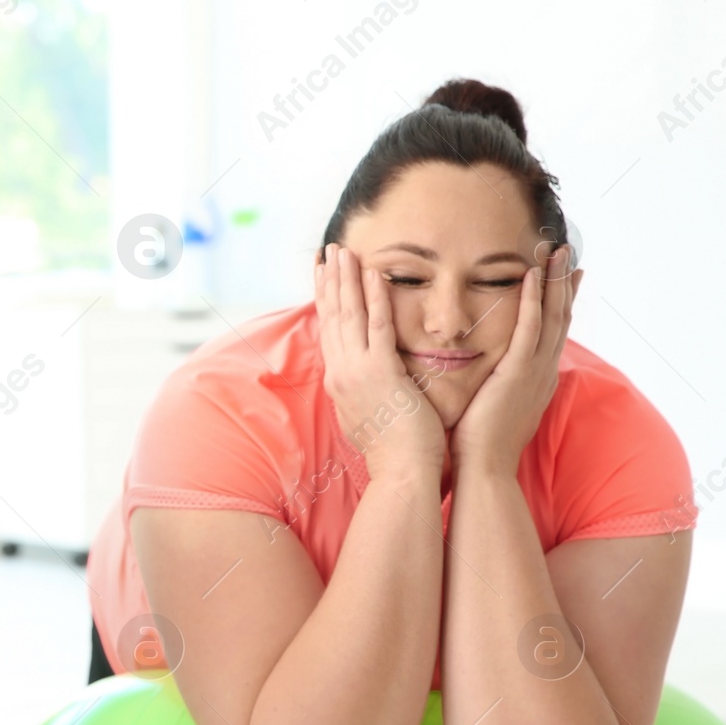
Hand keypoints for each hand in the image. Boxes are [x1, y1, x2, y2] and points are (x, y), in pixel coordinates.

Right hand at [315, 242, 445, 480]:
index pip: (330, 332)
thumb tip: (373, 381)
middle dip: (329, 281)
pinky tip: (373, 273)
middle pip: (332, 318)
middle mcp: (341, 373)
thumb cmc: (396, 451)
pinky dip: (374, 298)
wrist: (402, 474)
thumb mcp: (372, 415)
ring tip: (343, 250)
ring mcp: (357, 372)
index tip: (323, 276)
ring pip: (348, 316)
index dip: (326, 301)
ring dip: (345, 280)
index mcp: (340, 383)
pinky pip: (376, 326)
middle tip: (328, 251)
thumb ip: (370, 391)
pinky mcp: (380, 373)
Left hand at [451, 244, 582, 476]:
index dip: (558, 303)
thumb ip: (493, 388)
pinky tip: (533, 276)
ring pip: (552, 317)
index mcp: (535, 380)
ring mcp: (534, 372)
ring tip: (557, 251)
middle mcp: (542, 373)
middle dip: (564, 283)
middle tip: (567, 252)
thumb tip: (485, 378)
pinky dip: (534, 301)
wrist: (483, 471)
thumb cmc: (478, 446)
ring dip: (555, 281)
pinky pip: (530, 329)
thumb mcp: (492, 408)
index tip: (563, 277)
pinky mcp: (518, 374)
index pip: (550, 333)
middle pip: (560, 318)